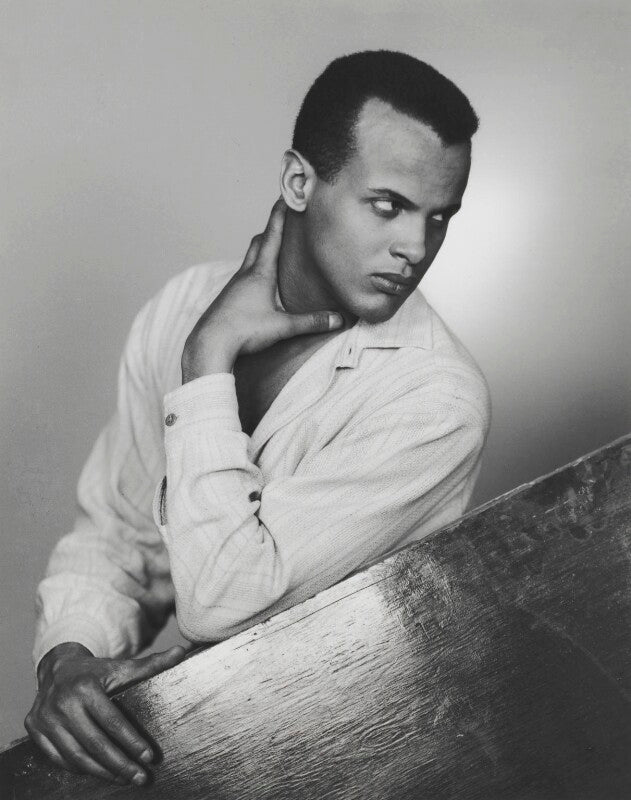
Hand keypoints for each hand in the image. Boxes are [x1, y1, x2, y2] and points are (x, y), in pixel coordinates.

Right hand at [25, 642, 186, 784]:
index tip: (149, 757)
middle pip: (95, 743)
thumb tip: (181, 652)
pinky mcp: (34, 730)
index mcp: (85, 687)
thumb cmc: (95, 672)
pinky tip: (100, 773)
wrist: (58, 668)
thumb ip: (151, 664)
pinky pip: (60, 758)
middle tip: (140, 777)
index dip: (131, 741)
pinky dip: (80, 769)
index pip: (112, 721)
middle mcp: (62, 703)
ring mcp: (44, 718)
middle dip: (120, 764)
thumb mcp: (122, 667)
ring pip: (76, 756)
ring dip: (102, 772)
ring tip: (124, 779)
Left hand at [181, 197, 342, 382]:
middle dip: (271, 229)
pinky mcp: (228, 298)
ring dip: (261, 250)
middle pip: (257, 243)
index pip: (272, 236)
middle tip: (282, 220)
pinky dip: (254, 271)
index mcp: (260, 274)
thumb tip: (339, 319)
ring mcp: (233, 286)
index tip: (285, 196)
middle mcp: (245, 274)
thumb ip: (311, 322)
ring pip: (249, 260)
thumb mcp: (282, 327)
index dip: (280, 215)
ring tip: (274, 250)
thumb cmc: (245, 331)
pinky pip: (243, 277)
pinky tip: (260, 284)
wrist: (210, 344)